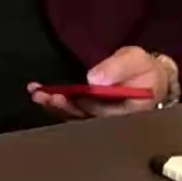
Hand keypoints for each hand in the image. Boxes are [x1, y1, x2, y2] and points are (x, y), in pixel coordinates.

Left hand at [29, 46, 164, 119]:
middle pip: (85, 119)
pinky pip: (71, 111)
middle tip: (43, 96)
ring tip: (37, 94)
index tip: (67, 96)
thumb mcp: (135, 60)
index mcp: (130, 113)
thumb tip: (94, 80)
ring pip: (75, 117)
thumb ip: (118, 68)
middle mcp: (112, 120)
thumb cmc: (143, 68)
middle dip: (62, 108)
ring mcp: (99, 118)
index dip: (84, 106)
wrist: (145, 74)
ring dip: (54, 106)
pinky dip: (55, 103)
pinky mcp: (89, 112)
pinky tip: (39, 93)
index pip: (105, 115)